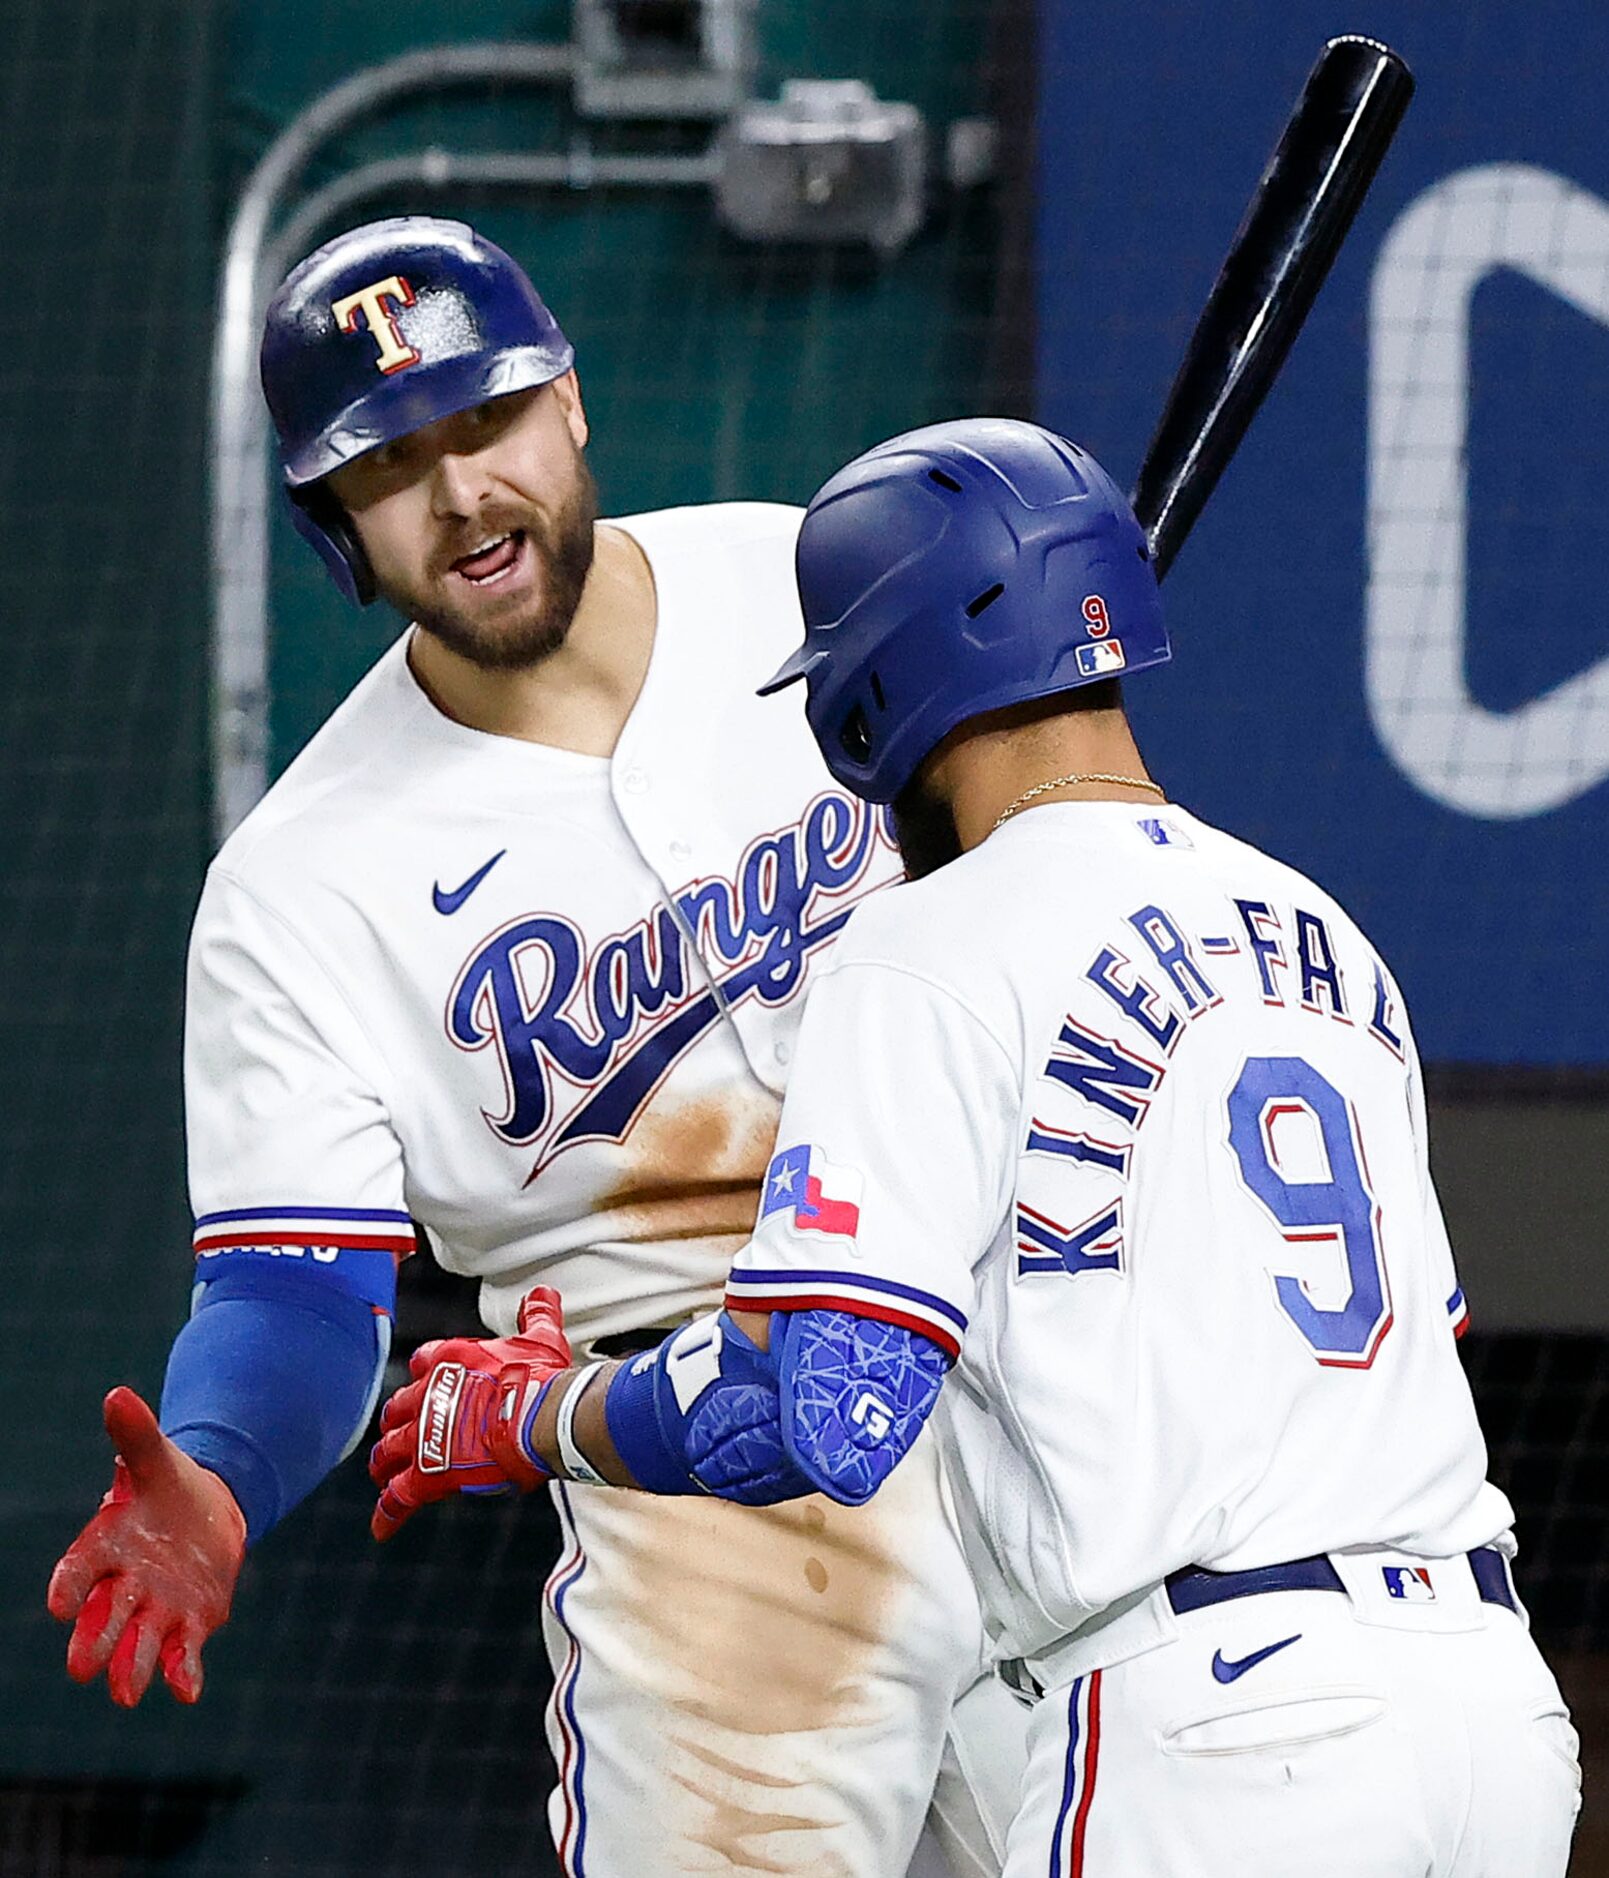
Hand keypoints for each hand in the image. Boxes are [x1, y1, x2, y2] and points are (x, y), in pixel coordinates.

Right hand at [47, 1387, 245, 1707]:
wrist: (204, 1516)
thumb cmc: (167, 1489)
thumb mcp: (155, 1460)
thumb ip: (136, 1435)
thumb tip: (118, 1394)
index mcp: (105, 1548)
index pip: (78, 1572)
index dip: (68, 1587)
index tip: (58, 1604)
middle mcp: (123, 1587)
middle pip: (103, 1619)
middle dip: (93, 1642)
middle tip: (81, 1668)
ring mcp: (156, 1610)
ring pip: (138, 1644)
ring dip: (131, 1668)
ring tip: (126, 1695)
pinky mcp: (189, 1624)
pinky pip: (182, 1654)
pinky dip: (183, 1672)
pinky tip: (188, 1691)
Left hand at [368, 1285, 572, 1540]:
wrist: (540, 1418)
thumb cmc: (541, 1379)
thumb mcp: (540, 1340)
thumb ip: (536, 1315)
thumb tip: (543, 1295)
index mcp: (452, 1359)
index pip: (423, 1360)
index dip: (424, 1372)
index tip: (424, 1378)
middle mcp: (429, 1394)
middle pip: (398, 1407)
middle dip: (396, 1420)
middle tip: (397, 1432)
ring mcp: (424, 1435)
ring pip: (389, 1451)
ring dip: (383, 1463)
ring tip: (381, 1473)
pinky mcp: (428, 1473)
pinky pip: (398, 1496)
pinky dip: (388, 1513)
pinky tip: (381, 1528)